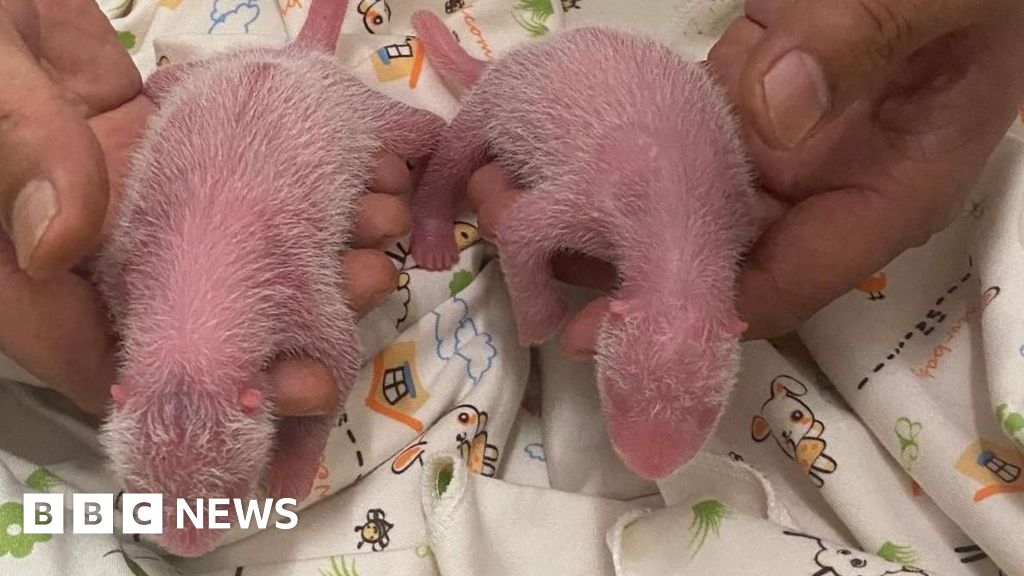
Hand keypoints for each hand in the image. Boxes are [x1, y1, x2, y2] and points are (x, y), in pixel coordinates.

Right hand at [0, 0, 407, 415]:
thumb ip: (20, 153)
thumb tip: (58, 243)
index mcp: (20, 268)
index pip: (101, 359)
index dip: (191, 389)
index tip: (276, 389)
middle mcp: (89, 249)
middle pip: (195, 314)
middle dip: (290, 321)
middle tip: (364, 288)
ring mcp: (139, 199)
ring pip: (237, 250)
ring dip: (320, 247)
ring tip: (382, 225)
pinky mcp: (174, 153)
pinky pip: (250, 185)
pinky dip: (311, 186)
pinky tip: (366, 178)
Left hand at [470, 0, 1023, 352]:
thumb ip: (862, 41)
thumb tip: (772, 113)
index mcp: (883, 194)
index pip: (780, 287)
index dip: (688, 315)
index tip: (597, 327)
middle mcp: (821, 190)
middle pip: (710, 258)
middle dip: (617, 267)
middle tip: (517, 250)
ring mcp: (778, 148)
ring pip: (679, 204)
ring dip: (598, 210)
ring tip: (506, 201)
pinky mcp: (745, 102)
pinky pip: (673, 142)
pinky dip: (614, 151)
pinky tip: (547, 154)